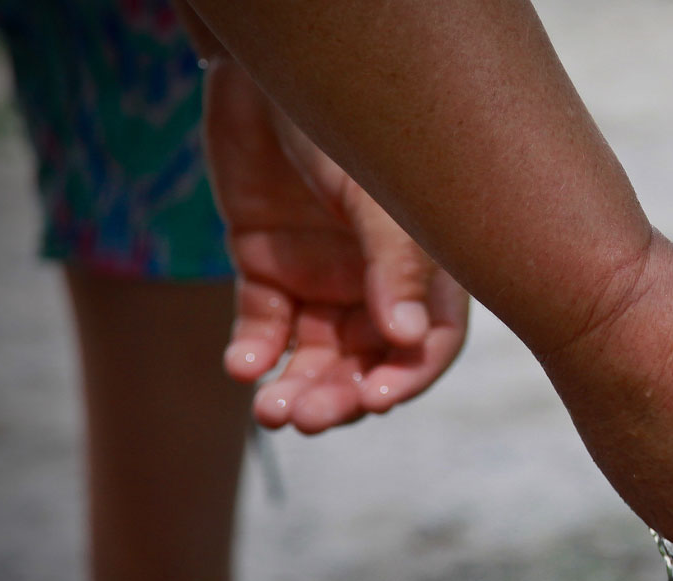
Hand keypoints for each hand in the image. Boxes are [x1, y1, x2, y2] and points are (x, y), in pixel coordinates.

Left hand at [202, 57, 468, 432]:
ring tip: (272, 410)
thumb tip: (407, 344)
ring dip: (298, 388)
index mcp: (424, 267)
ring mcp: (321, 279)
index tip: (376, 401)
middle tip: (307, 415)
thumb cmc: (339, 126)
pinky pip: (263, 327)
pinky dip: (254, 352)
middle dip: (342, 396)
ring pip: (316, 356)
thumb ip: (396, 269)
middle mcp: (377, 282)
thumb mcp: (377, 197)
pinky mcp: (266, 269)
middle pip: (369, 362)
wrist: (263, 72)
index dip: (408, 377)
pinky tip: (242, 365)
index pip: (429, 342)